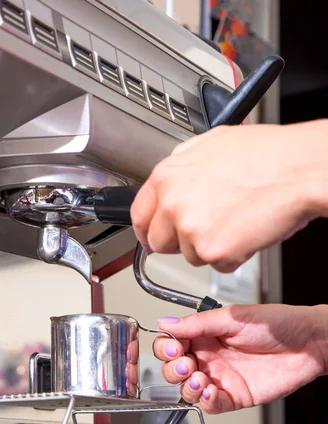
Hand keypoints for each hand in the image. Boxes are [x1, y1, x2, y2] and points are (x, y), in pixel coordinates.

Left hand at [131, 120, 327, 271]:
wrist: (298, 169)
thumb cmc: (265, 154)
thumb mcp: (210, 145)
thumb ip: (181, 168)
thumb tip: (169, 185)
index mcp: (167, 176)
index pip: (139, 216)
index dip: (149, 229)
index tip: (154, 236)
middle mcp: (172, 204)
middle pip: (159, 242)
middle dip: (180, 241)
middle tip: (207, 228)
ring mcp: (190, 230)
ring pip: (189, 256)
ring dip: (209, 247)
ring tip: (234, 221)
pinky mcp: (213, 251)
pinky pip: (216, 265)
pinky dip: (232, 256)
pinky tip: (245, 231)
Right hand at [153, 304, 327, 413]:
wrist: (309, 343)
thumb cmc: (277, 323)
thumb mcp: (233, 317)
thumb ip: (198, 323)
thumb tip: (166, 323)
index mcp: (204, 334)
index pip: (171, 343)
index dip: (166, 348)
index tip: (174, 348)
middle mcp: (209, 357)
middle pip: (173, 369)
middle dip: (173, 369)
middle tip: (186, 364)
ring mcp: (220, 378)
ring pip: (188, 390)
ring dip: (187, 387)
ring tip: (199, 378)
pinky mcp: (234, 396)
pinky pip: (211, 406)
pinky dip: (206, 402)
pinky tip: (211, 392)